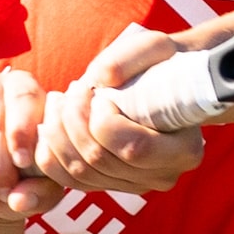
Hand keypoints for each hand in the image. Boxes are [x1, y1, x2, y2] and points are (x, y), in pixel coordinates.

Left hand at [36, 25, 205, 195]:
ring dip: (57, 133)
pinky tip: (52, 122)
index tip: (101, 94)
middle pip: (99, 161)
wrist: (165, 86)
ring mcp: (134, 185)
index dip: (104, 121)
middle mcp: (162, 176)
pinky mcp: (110, 185)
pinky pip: (68, 180)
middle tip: (75, 89)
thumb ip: (130, 57)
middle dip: (74, 120)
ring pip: (79, 172)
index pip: (133, 148)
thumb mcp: (156, 48)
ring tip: (60, 100)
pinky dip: (50, 151)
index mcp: (184, 149)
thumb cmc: (163, 65)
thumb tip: (100, 77)